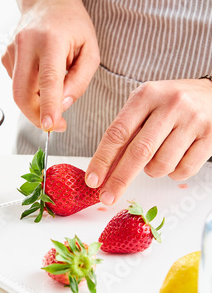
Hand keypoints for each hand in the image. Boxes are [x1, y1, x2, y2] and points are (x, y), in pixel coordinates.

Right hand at [1, 0, 99, 131]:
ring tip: (55, 86)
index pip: (48, 79)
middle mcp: (26, 43)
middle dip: (36, 116)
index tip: (50, 124)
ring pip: (19, 93)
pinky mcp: (5, 57)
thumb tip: (62, 106)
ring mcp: (12, 50)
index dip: (48, 105)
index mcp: (51, 40)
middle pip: (23, 93)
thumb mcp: (90, 51)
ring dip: (37, 102)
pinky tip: (42, 74)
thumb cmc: (73, 26)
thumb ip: (80, 81)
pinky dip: (31, 89)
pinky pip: (18, 85)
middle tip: (56, 124)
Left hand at [85, 79, 211, 204]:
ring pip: (161, 165)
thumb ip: (125, 134)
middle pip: (139, 152)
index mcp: (147, 95)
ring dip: (152, 171)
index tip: (93, 180)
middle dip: (119, 179)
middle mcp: (171, 105)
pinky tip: (176, 157)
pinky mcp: (210, 136)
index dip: (102, 159)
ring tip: (157, 156)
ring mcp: (193, 121)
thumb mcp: (144, 107)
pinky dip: (173, 173)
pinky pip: (183, 171)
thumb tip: (104, 171)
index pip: (118, 132)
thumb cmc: (170, 105)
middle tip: (107, 197)